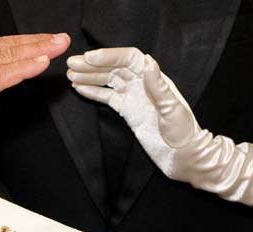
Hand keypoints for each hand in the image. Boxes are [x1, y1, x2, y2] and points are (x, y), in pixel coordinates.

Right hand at [67, 47, 196, 156]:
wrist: (181, 154)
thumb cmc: (182, 131)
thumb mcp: (172, 108)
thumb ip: (158, 86)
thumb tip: (148, 62)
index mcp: (153, 77)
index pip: (128, 58)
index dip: (108, 56)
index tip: (89, 58)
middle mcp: (141, 83)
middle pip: (114, 67)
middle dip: (92, 65)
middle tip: (71, 64)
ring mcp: (133, 96)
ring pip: (107, 81)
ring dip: (89, 76)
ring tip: (70, 75)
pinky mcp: (126, 110)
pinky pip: (107, 97)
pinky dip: (93, 92)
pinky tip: (79, 88)